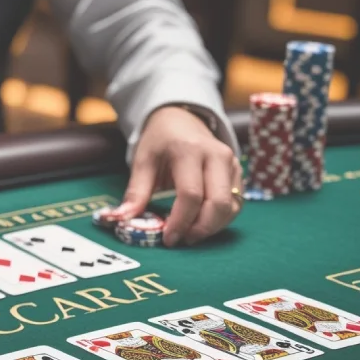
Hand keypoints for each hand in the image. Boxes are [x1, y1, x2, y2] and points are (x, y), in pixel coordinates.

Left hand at [109, 106, 242, 246]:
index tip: (168, 238)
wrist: (181, 119)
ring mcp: (232, 163)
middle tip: (181, 240)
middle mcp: (217, 155)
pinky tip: (201, 225)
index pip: (190, 194)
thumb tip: (121, 219)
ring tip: (189, 234)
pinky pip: (236, 204)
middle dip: (200, 229)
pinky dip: (220, 220)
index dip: (180, 221)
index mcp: (189, 150)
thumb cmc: (160, 141)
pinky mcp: (237, 173)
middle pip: (218, 203)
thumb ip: (135, 192)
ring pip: (231, 207)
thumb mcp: (143, 161)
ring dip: (212, 228)